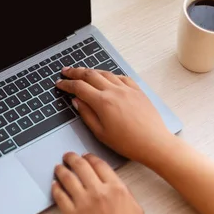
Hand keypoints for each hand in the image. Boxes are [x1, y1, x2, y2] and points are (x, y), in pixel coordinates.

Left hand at [53, 152, 144, 213]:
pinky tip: (55, 185)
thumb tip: (112, 182)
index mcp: (116, 188)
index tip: (85, 156)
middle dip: (71, 158)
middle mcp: (99, 192)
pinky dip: (55, 188)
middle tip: (67, 156)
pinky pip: (60, 196)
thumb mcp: (135, 208)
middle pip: (80, 166)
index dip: (89, 157)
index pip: (98, 164)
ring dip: (61, 170)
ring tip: (58, 167)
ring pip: (67, 178)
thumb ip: (123, 191)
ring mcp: (83, 203)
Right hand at [56, 67, 172, 163]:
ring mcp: (127, 89)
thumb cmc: (128, 142)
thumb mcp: (100, 133)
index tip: (59, 83)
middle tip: (66, 71)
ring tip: (83, 71)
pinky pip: (121, 77)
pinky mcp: (137, 90)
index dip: (66, 84)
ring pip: (105, 73)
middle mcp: (114, 91)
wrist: (154, 143)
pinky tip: (107, 77)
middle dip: (75, 72)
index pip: (79, 87)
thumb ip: (86, 114)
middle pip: (90, 75)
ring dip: (91, 70)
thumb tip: (77, 101)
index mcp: (102, 102)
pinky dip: (110, 75)